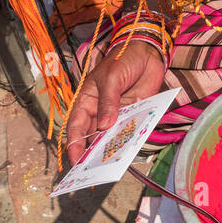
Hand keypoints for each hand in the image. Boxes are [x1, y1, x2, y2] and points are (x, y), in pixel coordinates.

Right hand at [64, 42, 167, 164]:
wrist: (147, 52)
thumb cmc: (122, 61)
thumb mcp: (110, 79)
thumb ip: (108, 102)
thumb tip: (103, 126)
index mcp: (86, 101)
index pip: (77, 125)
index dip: (75, 143)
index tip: (76, 160)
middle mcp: (99, 110)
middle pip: (92, 135)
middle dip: (92, 152)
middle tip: (93, 170)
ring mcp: (116, 113)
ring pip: (110, 135)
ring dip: (110, 148)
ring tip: (110, 165)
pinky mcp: (133, 113)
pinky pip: (129, 129)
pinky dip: (128, 139)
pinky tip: (129, 151)